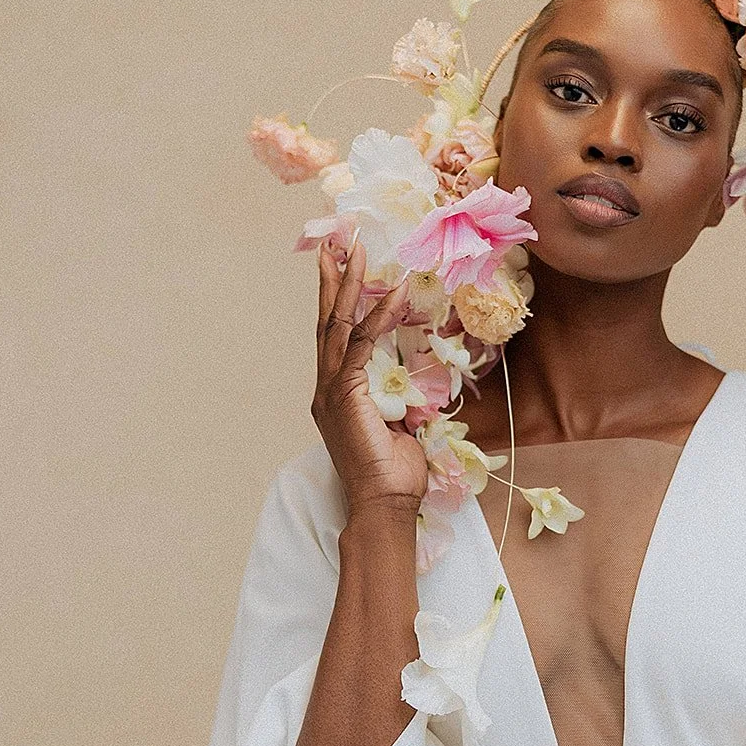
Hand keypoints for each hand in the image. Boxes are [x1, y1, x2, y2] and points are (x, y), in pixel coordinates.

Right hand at [314, 235, 429, 513]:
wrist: (385, 503)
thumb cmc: (395, 473)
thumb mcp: (402, 426)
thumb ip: (403, 399)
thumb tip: (420, 384)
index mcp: (337, 393)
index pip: (336, 337)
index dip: (338, 300)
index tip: (343, 266)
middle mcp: (327, 387)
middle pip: (326, 321)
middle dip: (332, 279)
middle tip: (337, 241)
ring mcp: (331, 390)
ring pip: (335, 325)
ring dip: (347, 285)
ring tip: (356, 251)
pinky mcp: (345, 395)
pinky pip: (362, 346)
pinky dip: (378, 317)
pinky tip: (393, 293)